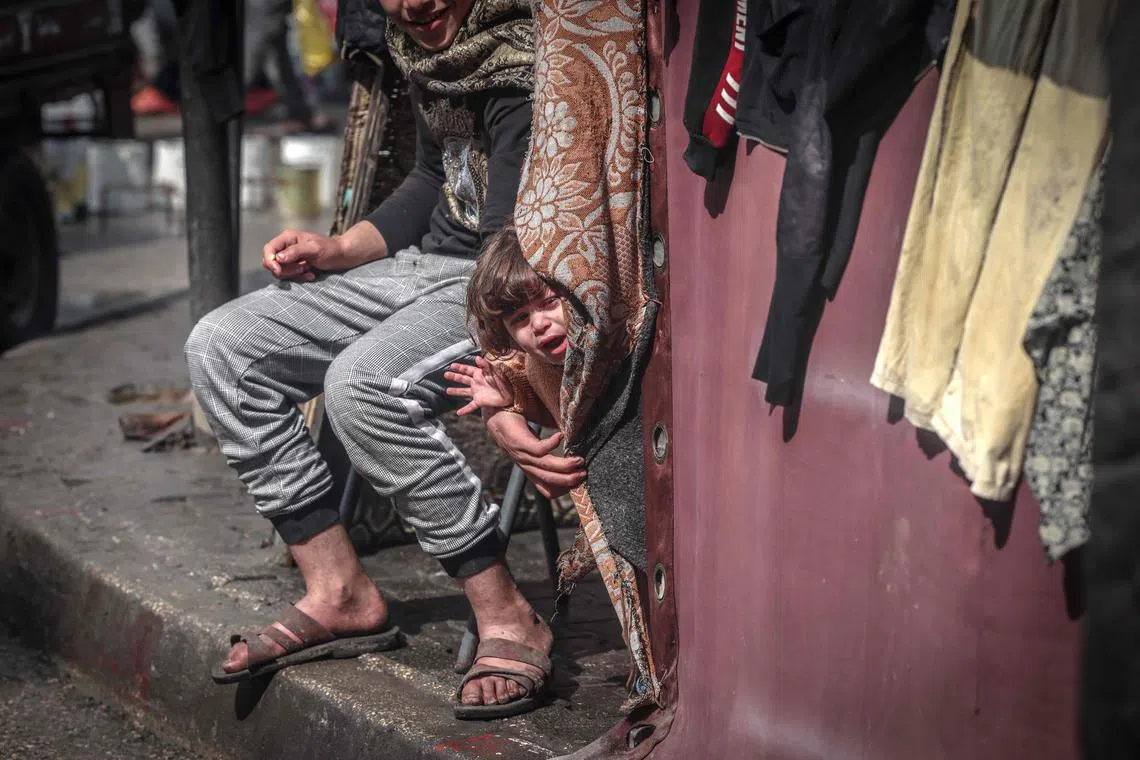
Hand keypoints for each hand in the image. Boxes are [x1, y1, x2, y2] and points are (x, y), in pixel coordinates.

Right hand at [262, 221, 386, 280]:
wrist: (343, 256)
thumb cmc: (331, 249)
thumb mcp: (314, 249)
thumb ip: (296, 252)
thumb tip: (278, 258)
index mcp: (288, 238)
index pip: (268, 250)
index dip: (270, 261)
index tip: (278, 271)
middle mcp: (286, 247)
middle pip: (272, 262)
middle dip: (284, 270)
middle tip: (301, 269)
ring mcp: (291, 257)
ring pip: (280, 271)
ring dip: (293, 275)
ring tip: (308, 271)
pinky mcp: (296, 266)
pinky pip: (290, 276)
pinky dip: (299, 277)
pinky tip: (311, 275)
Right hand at [444, 356, 513, 415]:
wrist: (512, 393)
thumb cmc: (505, 380)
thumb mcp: (495, 370)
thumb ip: (485, 365)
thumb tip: (477, 358)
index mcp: (480, 374)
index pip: (467, 369)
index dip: (459, 367)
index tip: (451, 365)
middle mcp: (477, 383)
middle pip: (463, 379)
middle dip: (454, 376)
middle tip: (445, 375)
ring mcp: (477, 392)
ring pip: (464, 391)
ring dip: (456, 391)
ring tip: (447, 391)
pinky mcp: (480, 401)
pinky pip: (470, 406)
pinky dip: (464, 410)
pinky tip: (459, 413)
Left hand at [484, 411, 585, 498]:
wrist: (495, 415)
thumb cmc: (518, 430)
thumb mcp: (533, 447)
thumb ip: (546, 455)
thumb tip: (570, 458)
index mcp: (529, 469)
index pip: (546, 490)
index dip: (563, 490)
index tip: (578, 483)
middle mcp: (525, 465)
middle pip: (549, 480)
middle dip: (568, 480)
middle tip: (584, 474)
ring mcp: (521, 454)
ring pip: (546, 466)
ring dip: (565, 465)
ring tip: (579, 460)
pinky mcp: (519, 442)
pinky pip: (538, 448)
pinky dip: (552, 444)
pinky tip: (561, 436)